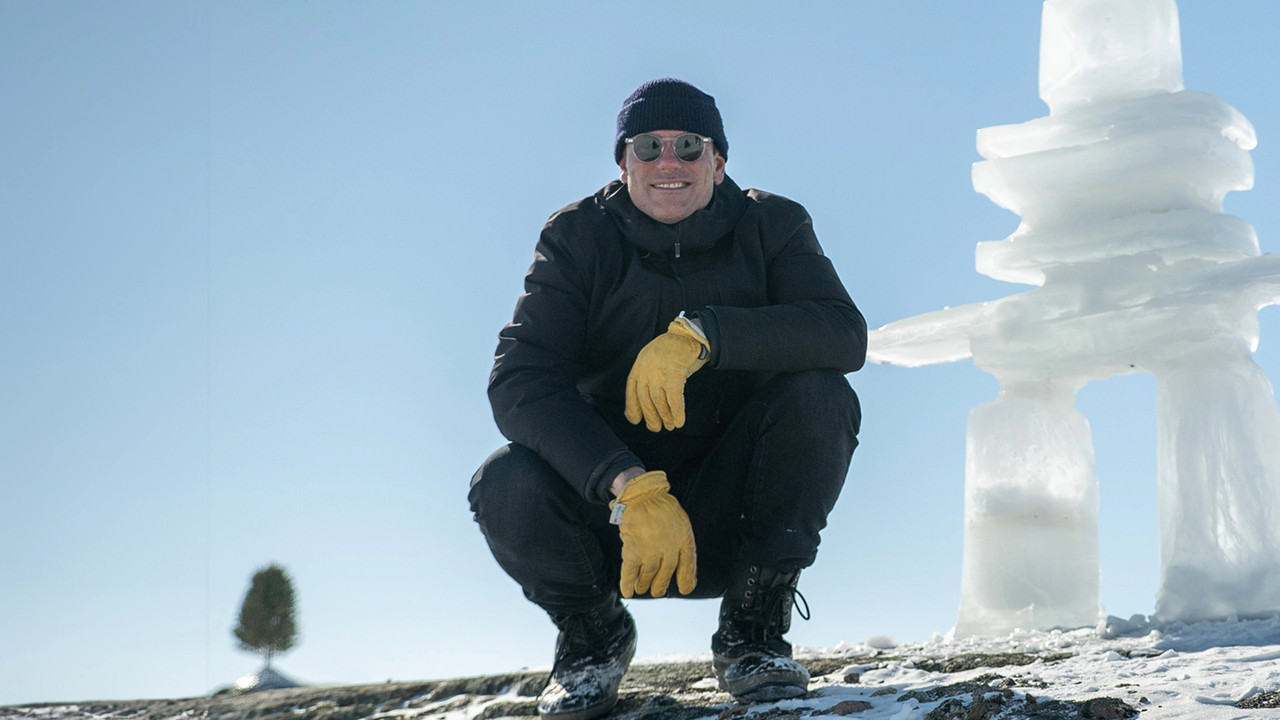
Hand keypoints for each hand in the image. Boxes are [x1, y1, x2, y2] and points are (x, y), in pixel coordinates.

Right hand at [609, 471, 696, 597]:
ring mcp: (650, 550)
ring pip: (648, 575)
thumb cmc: (661, 505)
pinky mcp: (633, 550)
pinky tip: (628, 592)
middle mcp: (669, 548)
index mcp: (683, 539)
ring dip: (645, 584)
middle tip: (657, 592)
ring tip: (642, 588)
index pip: (688, 564)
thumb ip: (683, 540)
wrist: (641, 494)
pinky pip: (630, 571)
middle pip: (666, 573)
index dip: (687, 579)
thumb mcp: (681, 521)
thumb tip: (684, 561)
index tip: (685, 589)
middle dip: (661, 585)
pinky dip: (627, 583)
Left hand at [625, 316, 709, 431]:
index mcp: (639, 365)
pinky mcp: (675, 374)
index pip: (631, 390)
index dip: (632, 407)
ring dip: (665, 416)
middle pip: (645, 399)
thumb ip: (647, 375)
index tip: (635, 420)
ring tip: (670, 425)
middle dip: (651, 416)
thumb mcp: (652, 358)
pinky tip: (680, 421)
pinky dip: (677, 412)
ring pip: (659, 401)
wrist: (689, 335)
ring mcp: (660, 371)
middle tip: (656, 427)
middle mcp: (646, 369)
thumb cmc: (673, 349)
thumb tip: (647, 401)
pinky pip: (674, 398)